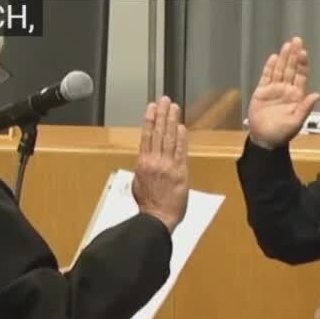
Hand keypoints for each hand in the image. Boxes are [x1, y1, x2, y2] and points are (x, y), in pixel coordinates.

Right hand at [132, 97, 188, 233]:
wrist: (157, 218)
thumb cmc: (148, 205)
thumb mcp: (138, 184)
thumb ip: (143, 169)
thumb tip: (145, 162)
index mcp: (143, 163)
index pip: (146, 136)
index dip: (149, 120)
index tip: (152, 108)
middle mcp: (154, 162)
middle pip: (157, 133)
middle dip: (161, 115)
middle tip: (164, 100)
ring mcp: (167, 166)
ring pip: (168, 138)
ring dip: (171, 121)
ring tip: (173, 107)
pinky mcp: (180, 172)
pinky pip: (180, 152)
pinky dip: (181, 138)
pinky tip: (181, 127)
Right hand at [247, 36, 319, 148]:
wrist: (265, 140)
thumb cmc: (282, 133)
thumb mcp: (297, 122)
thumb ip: (306, 107)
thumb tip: (317, 95)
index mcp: (297, 96)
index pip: (301, 76)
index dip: (302, 64)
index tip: (303, 53)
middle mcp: (286, 90)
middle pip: (291, 69)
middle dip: (294, 55)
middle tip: (297, 41)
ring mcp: (274, 90)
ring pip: (279, 70)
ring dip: (283, 58)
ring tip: (287, 45)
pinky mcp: (262, 92)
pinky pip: (266, 77)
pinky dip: (269, 67)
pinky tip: (274, 58)